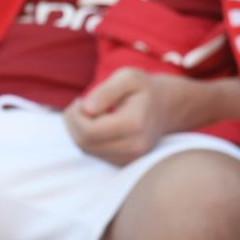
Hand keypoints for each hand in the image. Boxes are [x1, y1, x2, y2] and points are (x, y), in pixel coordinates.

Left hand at [62, 68, 177, 164]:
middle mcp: (134, 147)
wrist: (166, 107)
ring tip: (89, 112)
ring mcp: (129, 158)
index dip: (75, 116)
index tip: (81, 100)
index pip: (88, 131)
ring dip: (78, 130)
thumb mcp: (128, 77)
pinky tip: (96, 123)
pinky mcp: (123, 162)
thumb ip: (106, 90)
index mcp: (134, 124)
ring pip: (86, 150)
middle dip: (73, 123)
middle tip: (80, 105)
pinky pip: (93, 153)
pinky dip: (88, 138)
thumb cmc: (144, 89)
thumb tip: (86, 108)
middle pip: (84, 143)